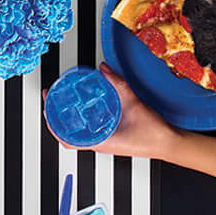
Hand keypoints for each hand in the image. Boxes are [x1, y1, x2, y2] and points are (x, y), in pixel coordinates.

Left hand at [44, 65, 175, 161]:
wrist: (169, 143)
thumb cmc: (153, 134)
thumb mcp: (133, 103)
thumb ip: (118, 84)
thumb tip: (104, 70)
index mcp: (101, 142)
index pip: (66, 139)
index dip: (52, 124)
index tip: (47, 108)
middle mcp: (100, 144)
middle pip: (69, 135)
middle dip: (57, 118)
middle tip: (52, 99)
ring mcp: (106, 142)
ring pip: (80, 133)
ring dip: (70, 119)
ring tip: (65, 101)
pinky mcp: (113, 137)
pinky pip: (92, 129)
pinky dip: (85, 118)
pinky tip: (87, 106)